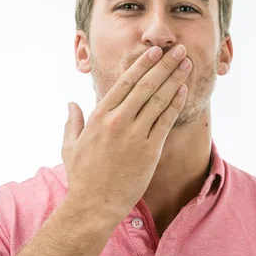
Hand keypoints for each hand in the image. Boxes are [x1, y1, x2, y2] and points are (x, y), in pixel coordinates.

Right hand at [61, 44, 191, 226]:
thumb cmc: (82, 176)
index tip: (154, 51)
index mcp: (99, 116)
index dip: (142, 64)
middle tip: (178, 50)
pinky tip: (184, 90)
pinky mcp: (150, 150)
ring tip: (186, 64)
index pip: (125, 82)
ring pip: (159, 99)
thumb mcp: (70, 145)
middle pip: (146, 85)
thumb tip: (70, 103)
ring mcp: (135, 134)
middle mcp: (118, 120)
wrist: (94, 205)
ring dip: (175, 79)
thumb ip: (72, 121)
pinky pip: (166, 120)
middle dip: (164, 64)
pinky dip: (176, 103)